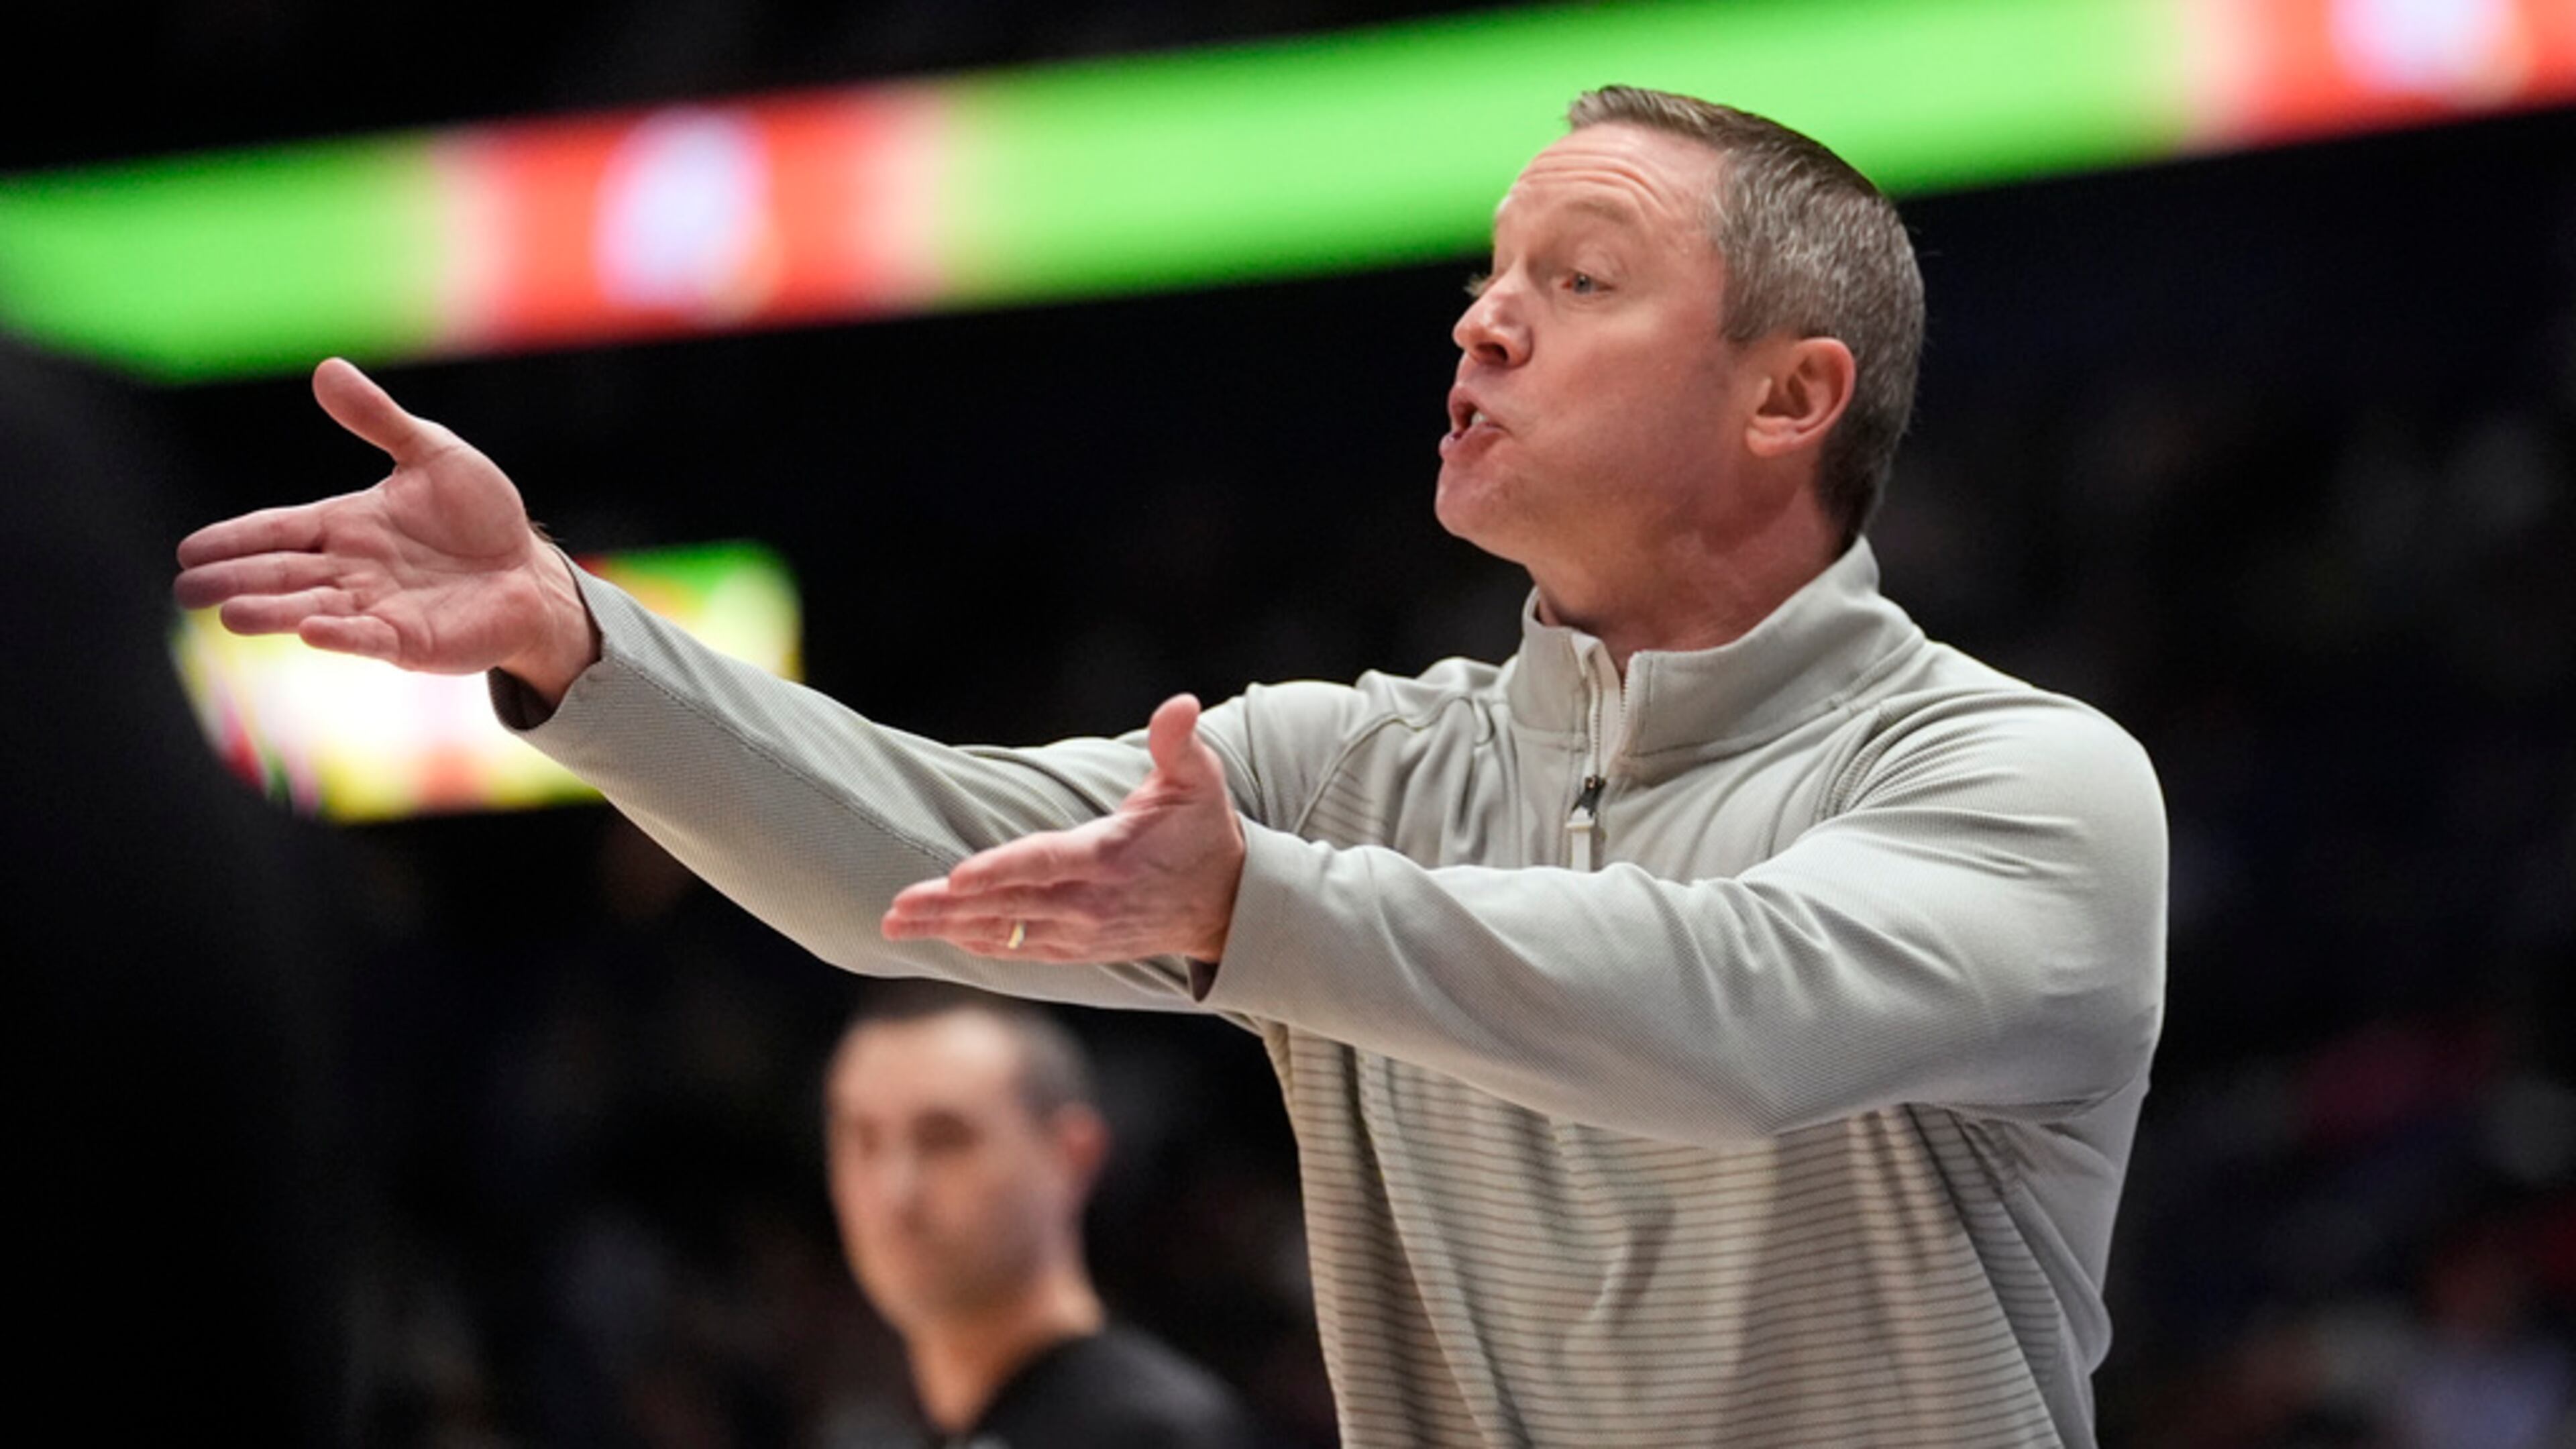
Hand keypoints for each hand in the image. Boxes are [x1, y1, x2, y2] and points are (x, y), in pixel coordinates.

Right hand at [173, 358, 596, 701]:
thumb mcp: (432, 454)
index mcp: (346, 526)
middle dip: (236, 580)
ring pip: (314, 609)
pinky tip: (311, 632)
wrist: (529, 570)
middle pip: (283, 573)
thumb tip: (326, 368)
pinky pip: (371, 638)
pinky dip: (342, 635)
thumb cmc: (480, 515)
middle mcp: (352, 570)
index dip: (236, 538)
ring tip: (230, 615)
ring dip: (274, 613)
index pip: (280, 529)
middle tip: (185, 589)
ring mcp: (378, 608)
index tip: (190, 549)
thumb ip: (379, 420)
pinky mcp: (412, 640)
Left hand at [881, 694, 1246, 963]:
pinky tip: (940, 937)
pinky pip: (1020, 950)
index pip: (1046, 864)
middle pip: (1010, 905)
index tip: (956, 875)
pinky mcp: (1079, 948)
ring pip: (1006, 932)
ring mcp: (1083, 931)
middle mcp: (1091, 902)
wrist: (1227, 906)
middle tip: (896, 906)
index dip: (1000, 870)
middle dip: (949, 906)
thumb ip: (1180, 743)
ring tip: (896, 924)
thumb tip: (1181, 704)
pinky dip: (979, 944)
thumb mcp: (1200, 781)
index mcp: (1110, 857)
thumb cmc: (1204, 832)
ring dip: (950, 928)